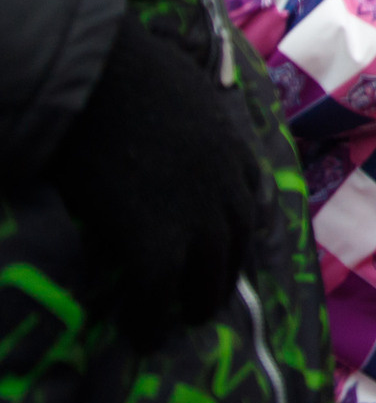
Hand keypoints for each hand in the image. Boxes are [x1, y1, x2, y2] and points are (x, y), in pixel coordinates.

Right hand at [48, 11, 261, 342]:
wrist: (98, 78)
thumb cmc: (129, 68)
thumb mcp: (183, 82)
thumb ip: (189, 102)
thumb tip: (175, 93)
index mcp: (229, 145)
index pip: (250, 190)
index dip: (242, 218)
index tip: (236, 237)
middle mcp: (224, 185)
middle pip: (237, 240)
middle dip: (228, 270)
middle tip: (211, 293)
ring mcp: (194, 215)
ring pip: (208, 274)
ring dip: (199, 301)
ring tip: (185, 320)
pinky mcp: (152, 240)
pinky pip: (158, 293)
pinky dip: (152, 318)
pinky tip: (141, 334)